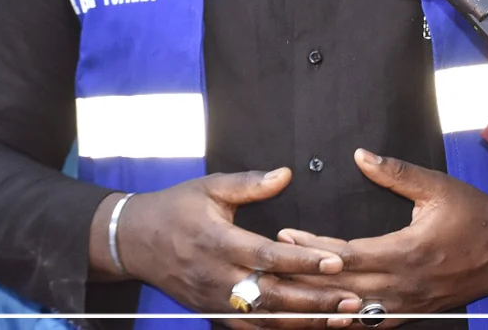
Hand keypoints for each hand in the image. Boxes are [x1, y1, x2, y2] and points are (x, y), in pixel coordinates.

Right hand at [112, 169, 352, 322]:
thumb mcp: (209, 188)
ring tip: (340, 318)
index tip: (337, 261)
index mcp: (218, 242)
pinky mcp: (211, 312)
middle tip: (353, 299)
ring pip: (264, 319)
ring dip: (303, 321)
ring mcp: (213, 300)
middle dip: (315, 300)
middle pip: (273, 295)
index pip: (268, 257)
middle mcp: (217, 277)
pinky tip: (307, 326)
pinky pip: (248, 328)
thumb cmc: (174, 209)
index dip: (304, 261)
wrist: (134, 241)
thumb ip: (249, 185)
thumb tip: (285, 174)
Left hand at [277, 149, 487, 328]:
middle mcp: (404, 283)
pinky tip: (324, 319)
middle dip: (305, 277)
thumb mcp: (437, 187)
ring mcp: (410, 303)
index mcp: (407, 251)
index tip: (285, 236)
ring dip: (320, 304)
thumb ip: (395, 173)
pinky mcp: (415, 312)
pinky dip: (348, 322)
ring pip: (355, 311)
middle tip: (272, 266)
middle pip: (343, 286)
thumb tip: (360, 156)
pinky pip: (375, 323)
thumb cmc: (475, 215)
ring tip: (286, 296)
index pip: (347, 253)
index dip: (313, 247)